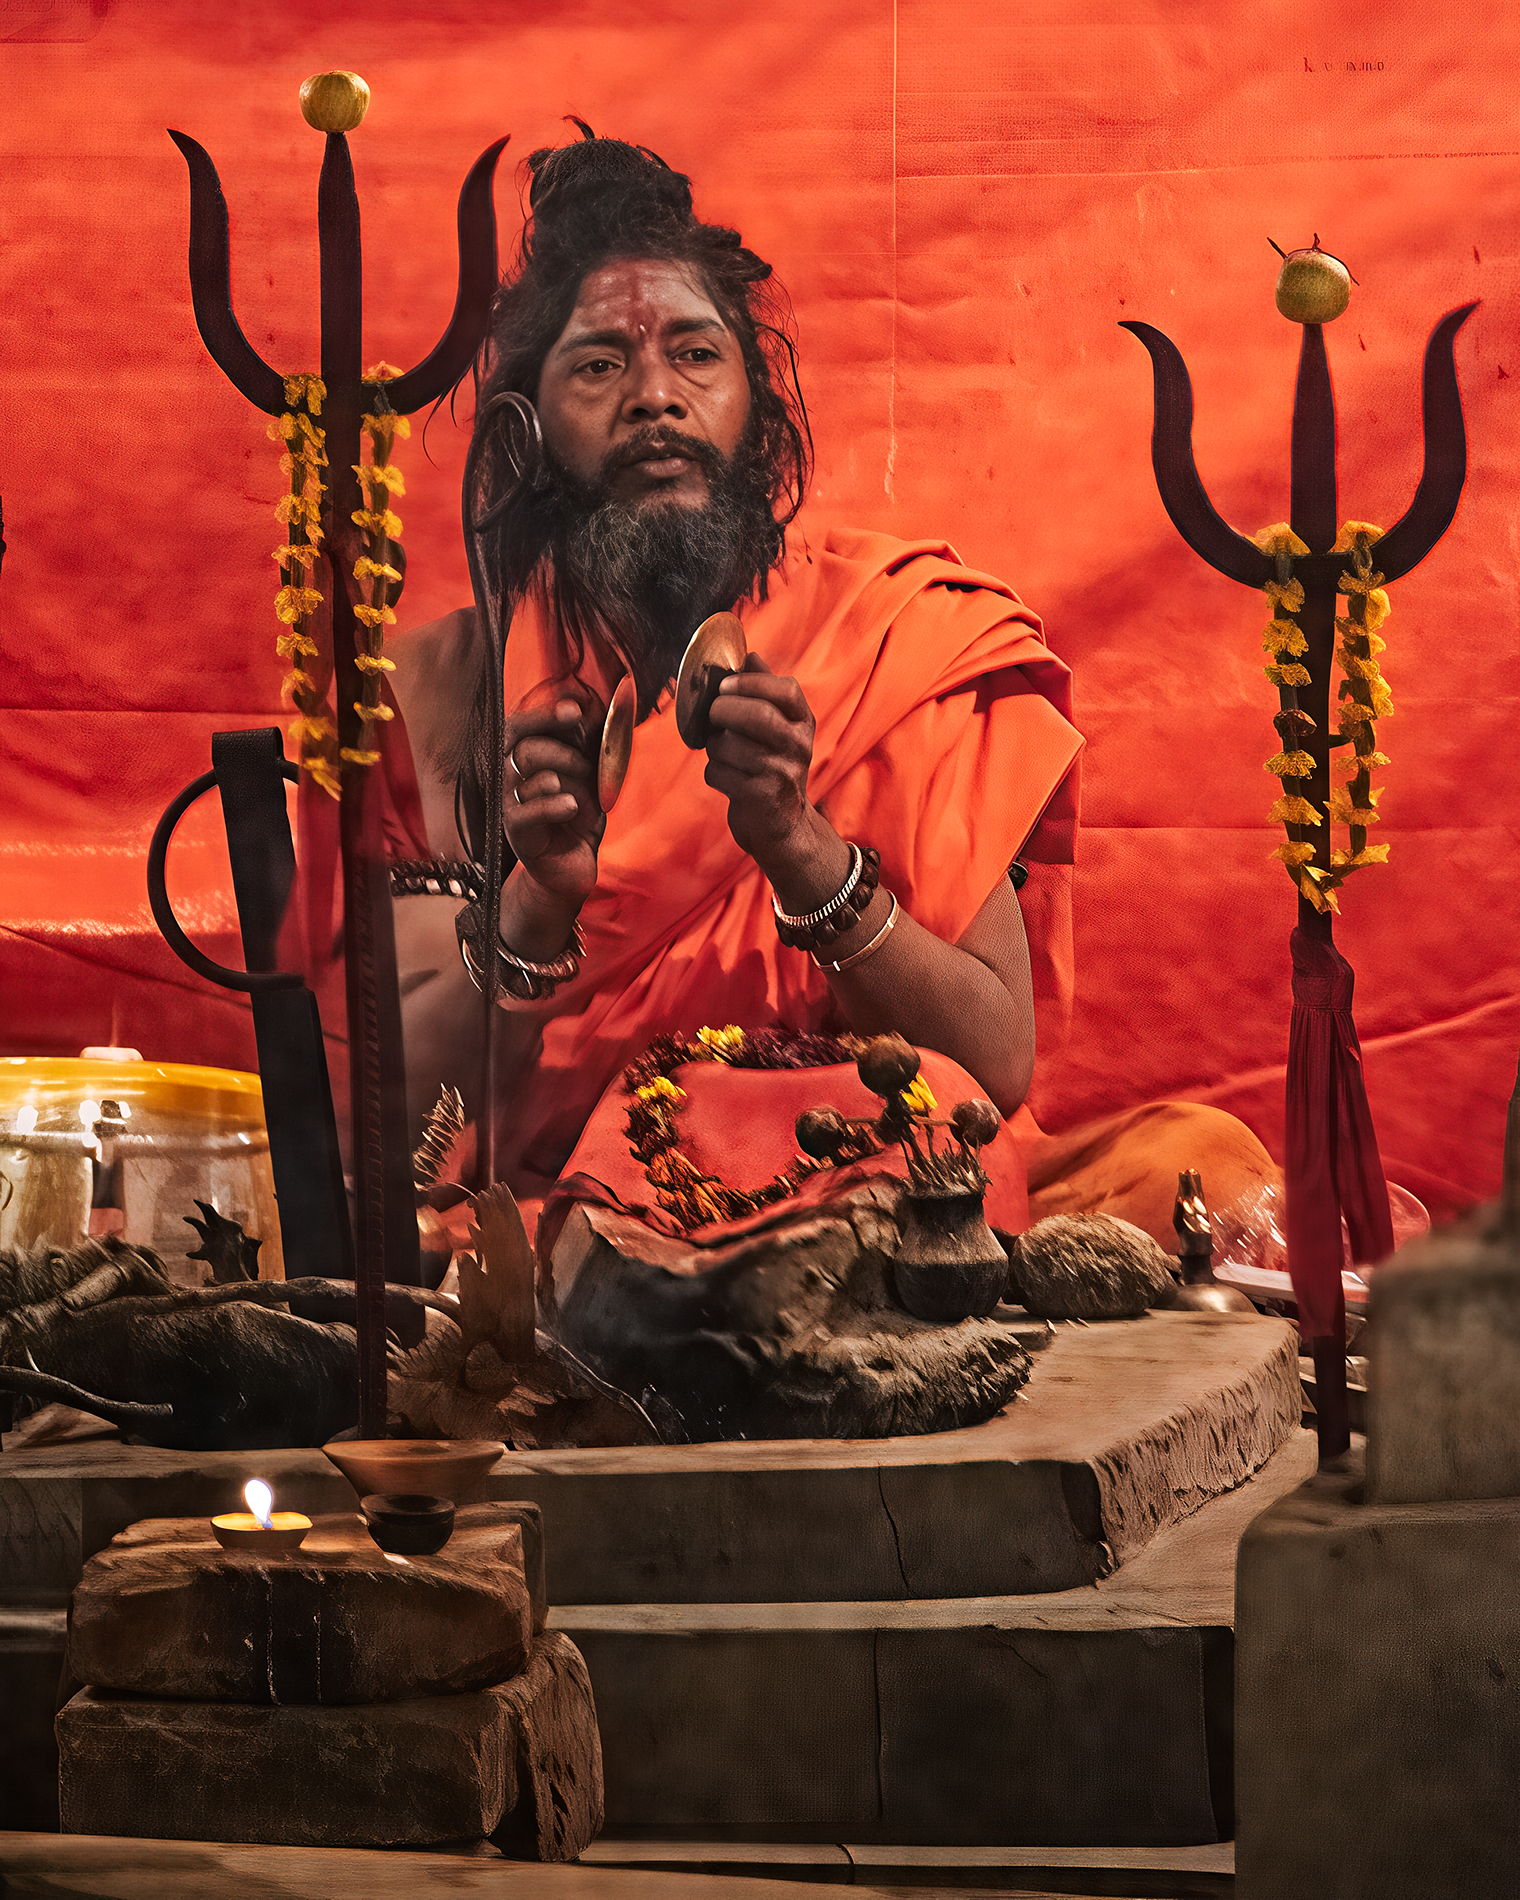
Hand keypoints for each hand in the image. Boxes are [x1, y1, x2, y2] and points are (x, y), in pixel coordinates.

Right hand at [503, 691, 604, 909]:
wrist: (572, 868)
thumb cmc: (578, 820)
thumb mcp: (588, 781)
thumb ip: (587, 750)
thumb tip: (592, 714)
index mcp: (524, 762)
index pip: (520, 726)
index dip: (545, 714)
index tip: (575, 711)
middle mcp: (509, 779)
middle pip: (521, 744)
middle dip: (561, 748)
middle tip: (586, 765)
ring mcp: (509, 804)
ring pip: (525, 771)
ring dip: (564, 775)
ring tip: (582, 795)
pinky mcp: (515, 831)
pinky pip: (526, 809)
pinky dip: (554, 804)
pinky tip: (572, 807)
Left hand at [703, 655, 820, 880]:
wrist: (783, 827)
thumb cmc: (774, 768)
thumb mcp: (780, 729)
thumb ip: (765, 691)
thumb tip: (750, 654)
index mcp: (803, 723)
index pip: (786, 689)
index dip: (751, 682)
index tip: (725, 685)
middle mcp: (799, 747)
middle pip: (758, 716)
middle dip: (724, 710)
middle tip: (714, 714)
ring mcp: (782, 773)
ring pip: (730, 746)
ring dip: (715, 748)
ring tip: (722, 753)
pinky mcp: (761, 798)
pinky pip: (719, 773)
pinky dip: (714, 773)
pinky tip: (726, 778)